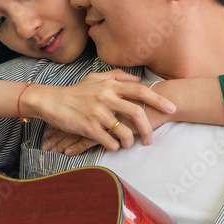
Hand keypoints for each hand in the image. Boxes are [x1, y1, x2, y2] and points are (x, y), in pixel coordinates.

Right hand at [24, 71, 173, 150]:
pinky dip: (115, 146)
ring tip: (128, 144)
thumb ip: (117, 77)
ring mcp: (98, 113)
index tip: (171, 108)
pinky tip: (114, 146)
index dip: (158, 100)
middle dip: (148, 129)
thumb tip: (137, 79)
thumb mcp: (95, 78)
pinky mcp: (89, 128)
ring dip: (130, 142)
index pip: (140, 91)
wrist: (51, 101)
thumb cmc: (74, 92)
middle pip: (137, 113)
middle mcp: (106, 97)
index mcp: (110, 85)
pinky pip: (110, 142)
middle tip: (151, 139)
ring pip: (125, 132)